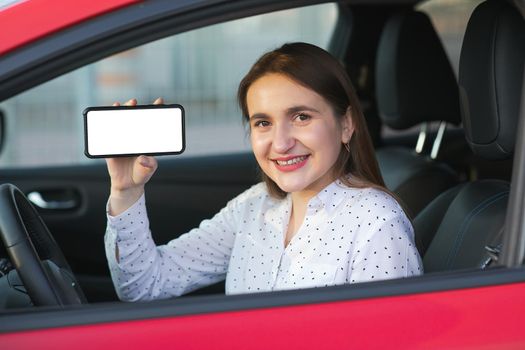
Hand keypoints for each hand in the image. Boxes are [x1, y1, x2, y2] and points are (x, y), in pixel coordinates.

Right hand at [106, 97, 162, 214]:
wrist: (127, 185)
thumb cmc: (140, 175)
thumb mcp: (147, 171)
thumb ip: (148, 166)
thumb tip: (143, 158)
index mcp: (146, 140)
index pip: (152, 123)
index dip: (156, 111)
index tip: (159, 101)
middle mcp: (135, 137)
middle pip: (135, 118)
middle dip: (135, 108)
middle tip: (134, 102)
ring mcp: (122, 139)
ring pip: (121, 122)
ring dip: (120, 112)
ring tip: (120, 105)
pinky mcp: (111, 145)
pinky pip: (108, 133)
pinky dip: (107, 123)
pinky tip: (107, 116)